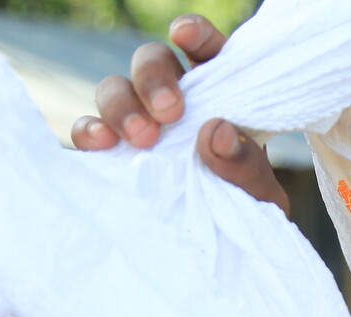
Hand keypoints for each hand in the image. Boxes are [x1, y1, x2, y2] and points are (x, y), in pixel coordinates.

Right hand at [70, 14, 288, 214]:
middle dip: (154, 79)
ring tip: (143, 139)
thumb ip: (245, 165)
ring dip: (123, 106)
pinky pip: (90, 129)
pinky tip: (102, 144)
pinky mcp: (112, 149)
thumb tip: (216, 132)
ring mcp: (139, 120)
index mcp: (219, 92)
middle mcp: (175, 97)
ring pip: (115, 87)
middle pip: (151, 60)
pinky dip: (90, 131)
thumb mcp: (260, 193)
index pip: (205, 48)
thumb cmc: (247, 206)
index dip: (195, 33)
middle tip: (170, 113)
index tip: (184, 35)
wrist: (227, 248)